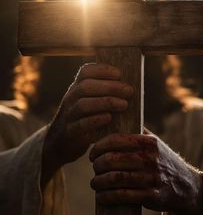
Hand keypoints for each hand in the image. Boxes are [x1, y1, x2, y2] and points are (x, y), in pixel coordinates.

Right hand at [41, 63, 132, 185]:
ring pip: (83, 104)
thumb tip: (130, 88)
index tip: (119, 74)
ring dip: (106, 102)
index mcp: (76, 88)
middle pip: (86, 86)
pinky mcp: (69, 133)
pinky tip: (109, 118)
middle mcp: (70, 99)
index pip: (85, 71)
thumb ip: (104, 95)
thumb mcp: (89, 104)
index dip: (102, 70)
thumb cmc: (84, 120)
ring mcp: (68, 116)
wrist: (60, 144)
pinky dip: (96, 120)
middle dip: (110, 87)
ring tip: (124, 105)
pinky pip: (81, 125)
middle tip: (129, 91)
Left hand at [90, 132, 202, 214]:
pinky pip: (123, 196)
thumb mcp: (154, 142)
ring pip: (115, 178)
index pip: (116, 140)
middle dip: (97, 165)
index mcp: (148, 142)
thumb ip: (136, 131)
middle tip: (94, 168)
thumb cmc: (162, 160)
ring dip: (99, 182)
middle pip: (112, 160)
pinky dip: (107, 196)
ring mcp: (151, 178)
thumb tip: (113, 119)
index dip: (99, 147)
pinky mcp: (151, 196)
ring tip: (94, 182)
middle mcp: (150, 159)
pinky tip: (101, 196)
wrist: (185, 185)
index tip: (92, 153)